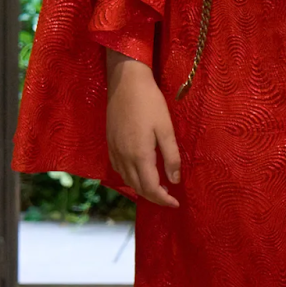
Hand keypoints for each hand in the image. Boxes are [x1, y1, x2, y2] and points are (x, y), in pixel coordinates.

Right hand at [106, 50, 180, 206]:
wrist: (125, 82)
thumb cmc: (150, 103)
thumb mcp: (166, 129)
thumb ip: (171, 156)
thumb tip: (174, 180)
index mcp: (139, 155)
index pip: (151, 188)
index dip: (163, 199)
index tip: (175, 203)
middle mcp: (123, 157)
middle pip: (137, 187)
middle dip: (153, 197)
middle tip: (169, 198)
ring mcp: (114, 150)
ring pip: (126, 180)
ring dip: (141, 188)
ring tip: (157, 187)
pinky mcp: (110, 143)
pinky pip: (118, 169)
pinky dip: (130, 178)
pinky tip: (139, 173)